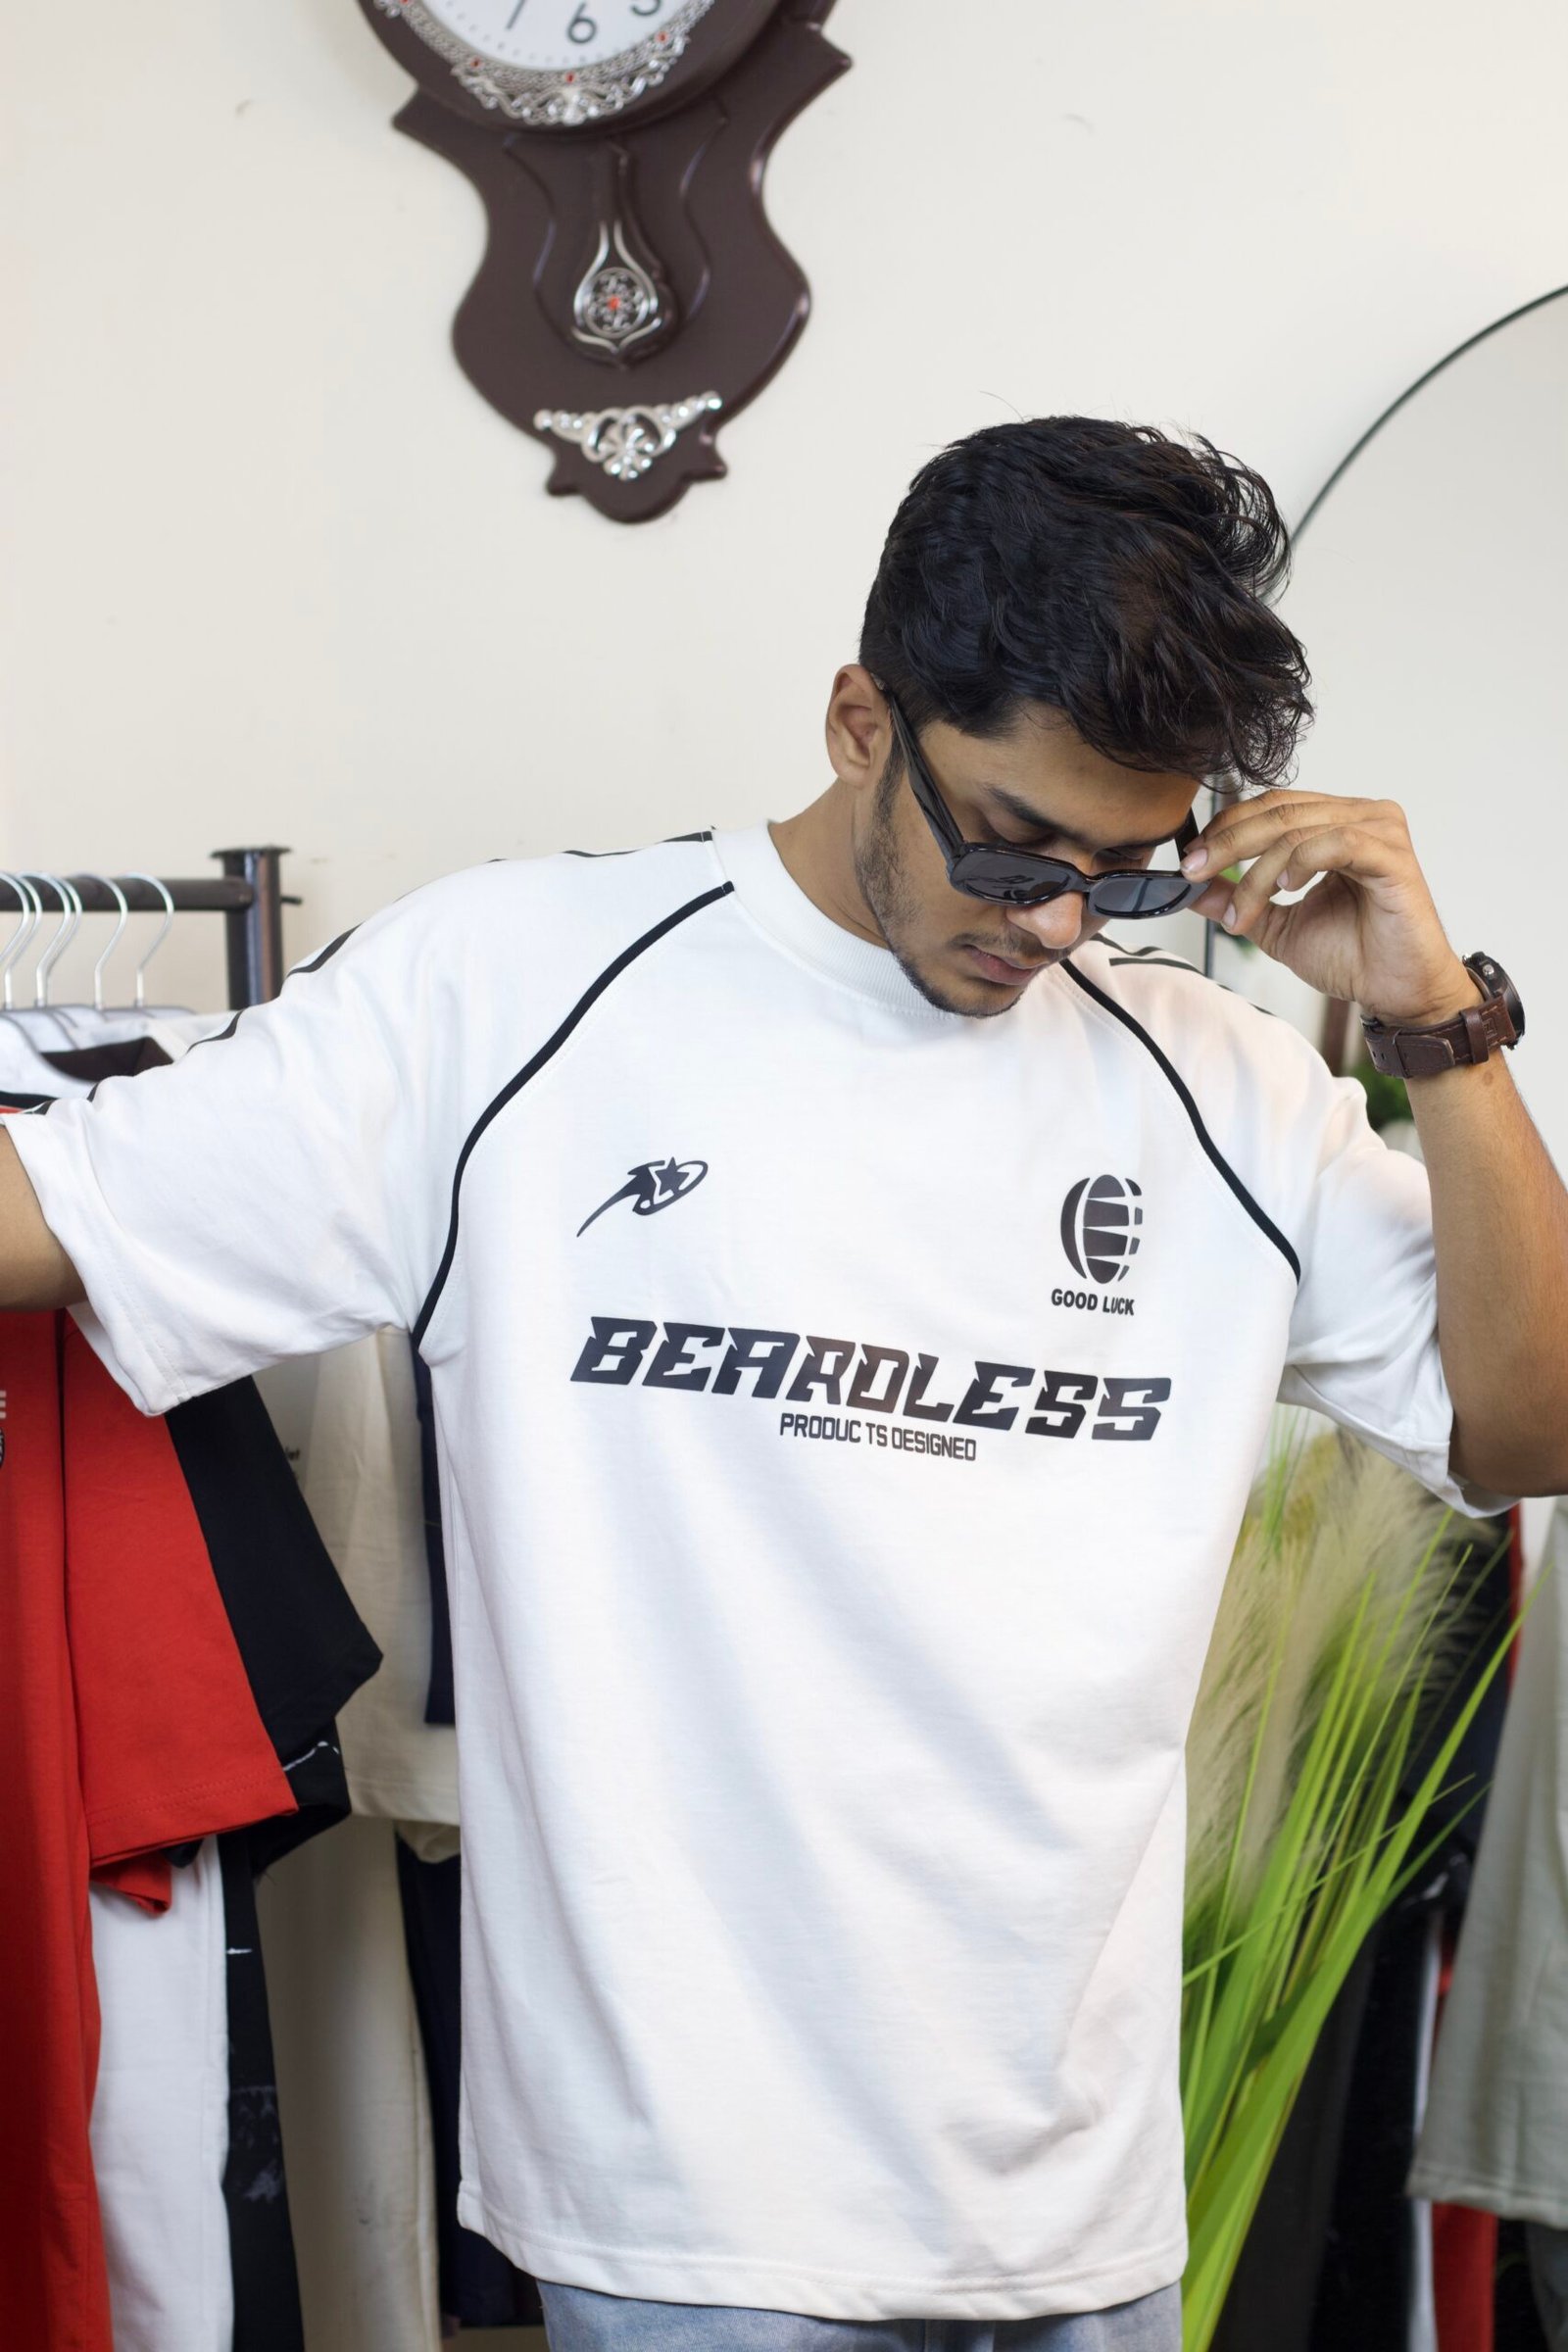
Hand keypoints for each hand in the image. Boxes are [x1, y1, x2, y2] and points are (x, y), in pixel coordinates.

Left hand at [1180, 788, 1477, 1024]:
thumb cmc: (1352, 956)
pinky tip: (1287, 888)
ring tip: (1242, 911)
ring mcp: (1380, 831)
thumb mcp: (1277, 926)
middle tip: (1196, 871)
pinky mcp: (1394, 855)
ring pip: (1299, 831)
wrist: (1395, 992)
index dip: (1226, 828)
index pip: (1271, 806)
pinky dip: (1301, 863)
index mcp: (1334, 823)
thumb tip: (1192, 888)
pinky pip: (1337, 842)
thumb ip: (1239, 899)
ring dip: (1258, 872)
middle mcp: (1360, 816)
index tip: (1189, 861)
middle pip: (1279, 812)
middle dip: (1228, 844)